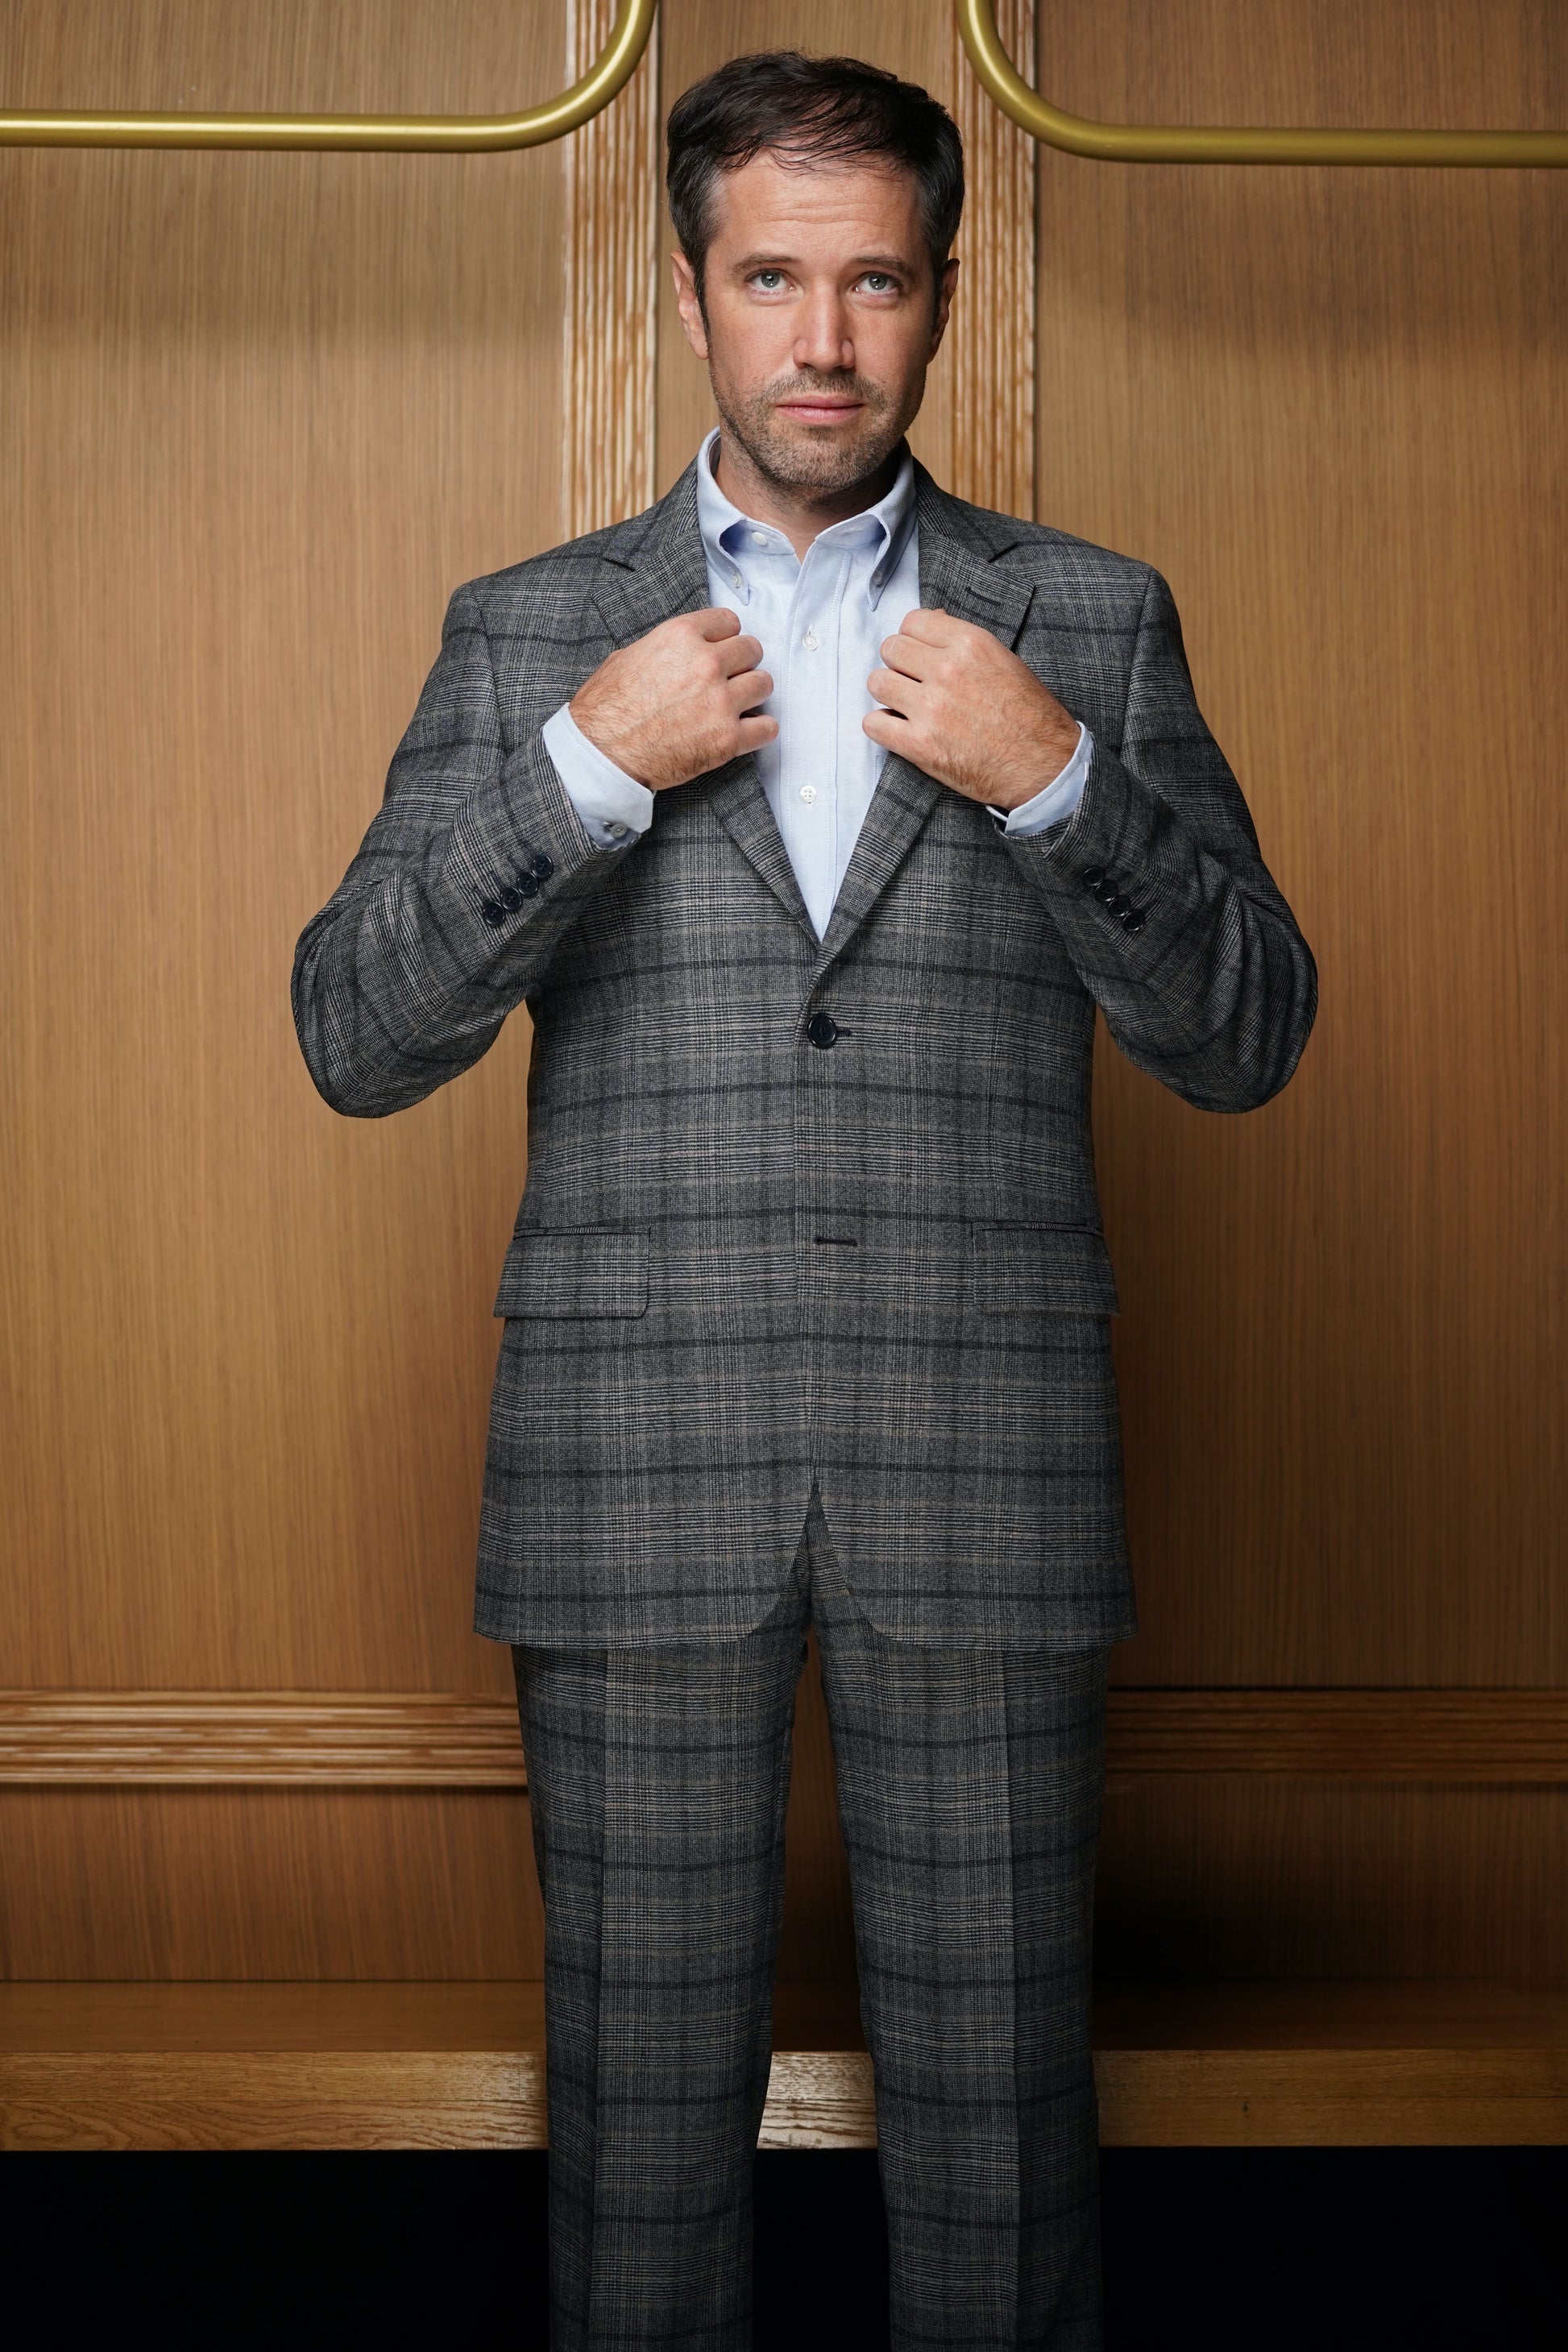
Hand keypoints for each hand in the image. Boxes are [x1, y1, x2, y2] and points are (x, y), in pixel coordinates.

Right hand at [569, 608, 776, 790]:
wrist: (601, 755)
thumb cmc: (605, 709)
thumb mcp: (627, 657)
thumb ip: (662, 648)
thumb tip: (678, 651)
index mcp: (680, 637)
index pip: (728, 621)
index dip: (726, 636)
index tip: (724, 648)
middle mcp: (706, 664)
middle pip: (752, 649)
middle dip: (743, 662)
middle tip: (733, 676)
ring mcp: (720, 702)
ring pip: (764, 684)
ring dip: (754, 693)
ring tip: (739, 703)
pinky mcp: (728, 739)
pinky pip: (767, 728)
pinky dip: (760, 730)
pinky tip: (748, 731)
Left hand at [864, 609, 1079, 809]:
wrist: (1043, 765)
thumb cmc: (1029, 715)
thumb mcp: (1004, 661)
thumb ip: (964, 642)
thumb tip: (933, 620)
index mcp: (970, 644)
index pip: (913, 622)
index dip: (913, 638)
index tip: (919, 654)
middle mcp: (947, 670)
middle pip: (891, 648)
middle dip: (898, 663)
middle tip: (912, 681)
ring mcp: (931, 708)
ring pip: (877, 683)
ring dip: (887, 693)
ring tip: (905, 705)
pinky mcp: (920, 745)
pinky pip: (873, 724)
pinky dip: (881, 727)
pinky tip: (898, 730)